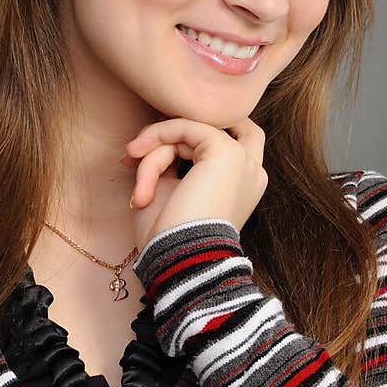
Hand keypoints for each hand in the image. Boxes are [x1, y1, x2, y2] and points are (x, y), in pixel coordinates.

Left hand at [121, 116, 267, 251]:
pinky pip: (183, 129)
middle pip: (210, 130)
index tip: (147, 148)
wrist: (178, 258)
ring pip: (188, 133)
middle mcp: (250, 170)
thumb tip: (154, 138)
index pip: (227, 141)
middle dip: (173, 131)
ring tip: (139, 188)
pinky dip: (156, 142)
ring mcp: (242, 159)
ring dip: (153, 156)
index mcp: (244, 185)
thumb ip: (172, 162)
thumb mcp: (171, 192)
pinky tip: (136, 159)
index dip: (192, 135)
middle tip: (136, 149)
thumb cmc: (171, 237)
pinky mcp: (225, 151)